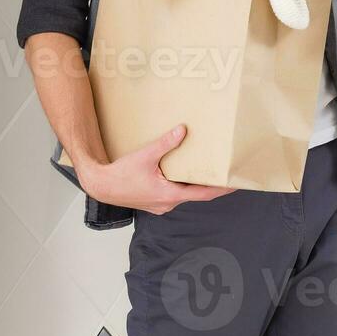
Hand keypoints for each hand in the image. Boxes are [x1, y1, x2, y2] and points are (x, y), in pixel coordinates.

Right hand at [77, 125, 234, 214]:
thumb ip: (165, 143)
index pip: (204, 194)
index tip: (236, 184)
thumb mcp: (145, 156)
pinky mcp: (154, 202)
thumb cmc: (120, 174)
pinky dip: (183, 185)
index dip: (221, 189)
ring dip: (195, 184)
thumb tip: (182, 130)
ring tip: (208, 171)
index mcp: (170, 195)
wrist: (100, 186)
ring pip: (184, 194)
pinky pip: (174, 194)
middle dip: (212, 185)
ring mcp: (161, 205)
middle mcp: (168, 204)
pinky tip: (184, 173)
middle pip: (197, 194)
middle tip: (226, 173)